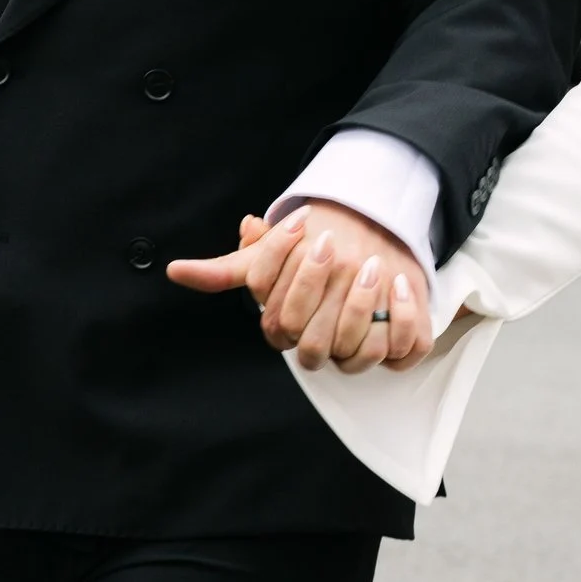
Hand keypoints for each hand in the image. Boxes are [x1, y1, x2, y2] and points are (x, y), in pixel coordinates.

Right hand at [167, 203, 434, 371]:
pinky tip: (399, 285)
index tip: (302, 226)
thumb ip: (233, 266)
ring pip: (353, 355)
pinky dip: (404, 320)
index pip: (276, 318)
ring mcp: (360, 351)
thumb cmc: (322, 253)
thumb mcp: (277, 256)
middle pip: (310, 343)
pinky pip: (402, 352)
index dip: (287, 274)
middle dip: (321, 291)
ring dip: (363, 309)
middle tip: (335, 245)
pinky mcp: (399, 349)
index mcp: (288, 328)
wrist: (377, 245)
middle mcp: (321, 345)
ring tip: (373, 266)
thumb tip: (176, 270)